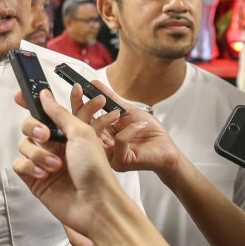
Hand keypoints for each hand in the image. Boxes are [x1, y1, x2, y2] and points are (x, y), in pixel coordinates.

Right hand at [11, 88, 125, 237]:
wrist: (95, 204)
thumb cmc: (94, 168)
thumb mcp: (81, 133)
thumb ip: (59, 113)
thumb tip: (44, 94)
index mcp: (68, 132)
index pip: (45, 112)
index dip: (31, 103)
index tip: (19, 96)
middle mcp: (55, 146)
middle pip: (29, 127)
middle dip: (34, 128)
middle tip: (45, 136)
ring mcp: (43, 163)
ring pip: (24, 146)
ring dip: (37, 154)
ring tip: (54, 166)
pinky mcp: (34, 180)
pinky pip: (19, 165)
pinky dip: (29, 167)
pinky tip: (43, 175)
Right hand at [65, 80, 182, 179]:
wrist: (166, 149)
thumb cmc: (148, 133)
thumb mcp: (127, 111)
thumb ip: (110, 99)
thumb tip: (94, 83)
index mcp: (99, 134)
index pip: (81, 119)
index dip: (77, 103)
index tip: (78, 87)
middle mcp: (99, 147)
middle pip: (82, 128)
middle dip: (87, 109)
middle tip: (98, 98)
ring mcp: (108, 156)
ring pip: (96, 136)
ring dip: (105, 119)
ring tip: (118, 112)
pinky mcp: (120, 162)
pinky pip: (118, 143)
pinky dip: (128, 131)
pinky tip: (139, 126)